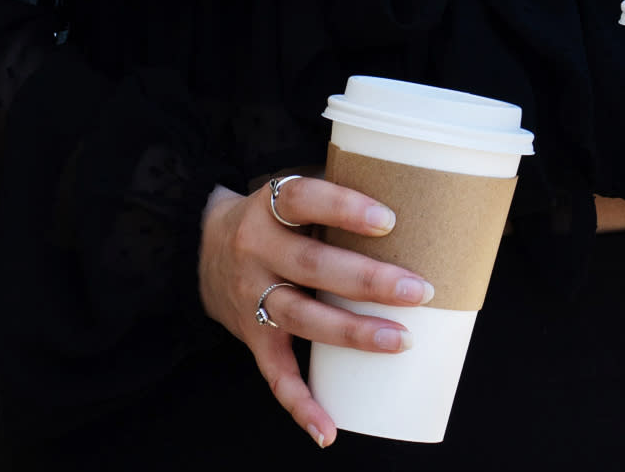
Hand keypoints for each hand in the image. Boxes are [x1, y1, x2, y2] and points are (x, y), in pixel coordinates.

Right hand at [198, 173, 434, 447]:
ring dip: (354, 333)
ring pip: (302, 318)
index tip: (389, 221)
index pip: (304, 199)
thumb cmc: (277, 218)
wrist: (204, 249)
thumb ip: (337, 199)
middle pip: (312, 265)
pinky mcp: (250, 337)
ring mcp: (251, 296)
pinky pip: (275, 374)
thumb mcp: (293, 194)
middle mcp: (256, 250)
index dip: (344, 209)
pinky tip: (328, 429)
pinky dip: (301, 404)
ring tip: (402, 340)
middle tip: (420, 290)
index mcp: (270, 207)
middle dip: (369, 280)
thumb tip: (415, 203)